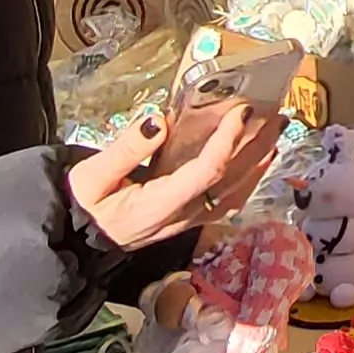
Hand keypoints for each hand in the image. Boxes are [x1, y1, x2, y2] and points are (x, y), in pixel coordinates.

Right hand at [69, 101, 281, 249]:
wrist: (77, 241)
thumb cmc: (82, 206)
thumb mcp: (90, 177)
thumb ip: (126, 150)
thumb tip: (160, 123)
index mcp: (159, 205)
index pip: (206, 172)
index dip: (227, 141)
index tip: (240, 111)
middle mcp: (181, 216)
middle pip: (232, 182)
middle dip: (257, 147)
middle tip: (276, 115)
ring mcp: (188, 221)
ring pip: (235, 194)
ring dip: (259, 162)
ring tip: (274, 132)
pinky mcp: (188, 219)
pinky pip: (228, 200)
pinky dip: (248, 178)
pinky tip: (257, 160)